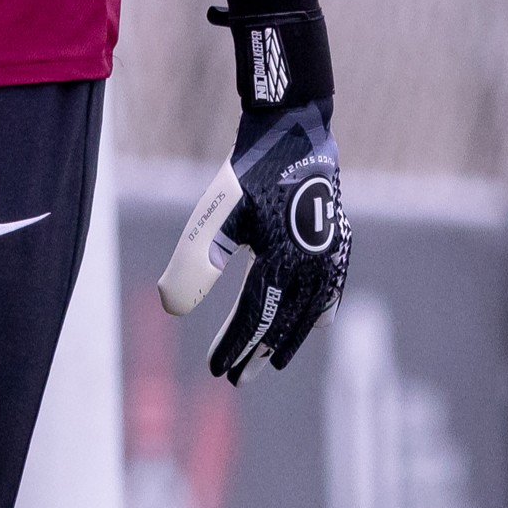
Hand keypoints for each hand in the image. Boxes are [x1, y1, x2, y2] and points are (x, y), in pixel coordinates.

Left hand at [157, 100, 348, 382]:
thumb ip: (194, 262)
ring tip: (273, 360)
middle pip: (284, 322)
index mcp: (283, 262)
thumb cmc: (247, 171)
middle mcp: (312, 265)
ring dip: (290, 338)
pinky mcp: (337, 239)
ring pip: (310, 311)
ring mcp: (329, 253)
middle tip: (239, 378)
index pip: (255, 318)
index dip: (234, 347)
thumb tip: (170, 308)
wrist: (291, 128)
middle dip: (259, 352)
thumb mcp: (214, 214)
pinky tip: (316, 324)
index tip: (216, 370)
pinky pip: (331, 288)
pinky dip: (320, 311)